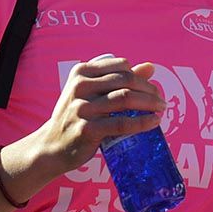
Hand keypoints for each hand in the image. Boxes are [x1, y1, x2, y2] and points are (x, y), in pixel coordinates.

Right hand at [33, 56, 166, 175]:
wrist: (51, 146)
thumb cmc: (77, 116)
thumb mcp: (91, 92)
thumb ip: (118, 78)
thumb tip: (150, 67)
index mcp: (81, 72)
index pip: (120, 66)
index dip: (141, 76)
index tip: (152, 87)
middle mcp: (80, 86)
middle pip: (125, 81)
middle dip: (149, 89)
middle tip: (160, 100)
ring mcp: (82, 108)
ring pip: (125, 99)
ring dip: (149, 103)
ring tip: (161, 109)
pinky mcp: (87, 129)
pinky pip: (121, 123)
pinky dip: (142, 122)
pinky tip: (154, 122)